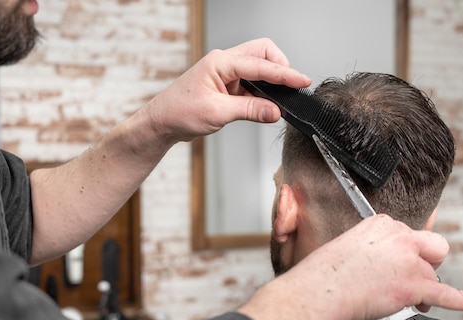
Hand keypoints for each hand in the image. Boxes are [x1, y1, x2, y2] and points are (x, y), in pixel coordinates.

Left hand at [136, 37, 310, 144]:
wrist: (161, 123)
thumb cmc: (179, 112)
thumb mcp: (217, 113)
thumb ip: (249, 110)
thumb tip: (275, 111)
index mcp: (220, 63)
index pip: (260, 64)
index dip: (284, 74)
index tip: (301, 81)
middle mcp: (224, 63)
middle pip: (262, 53)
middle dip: (280, 67)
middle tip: (292, 86)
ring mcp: (225, 74)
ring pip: (258, 68)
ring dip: (271, 82)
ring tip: (282, 100)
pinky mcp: (226, 87)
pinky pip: (251, 84)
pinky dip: (262, 94)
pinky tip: (267, 106)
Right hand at [238, 214, 462, 319]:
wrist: (320, 289)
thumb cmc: (325, 273)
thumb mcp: (346, 245)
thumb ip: (370, 248)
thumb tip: (381, 267)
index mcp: (382, 223)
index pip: (408, 235)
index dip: (403, 253)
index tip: (392, 263)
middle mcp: (400, 237)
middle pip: (433, 249)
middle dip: (426, 263)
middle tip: (407, 277)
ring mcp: (410, 261)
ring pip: (432, 276)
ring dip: (420, 288)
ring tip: (398, 298)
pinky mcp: (415, 286)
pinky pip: (448, 294)